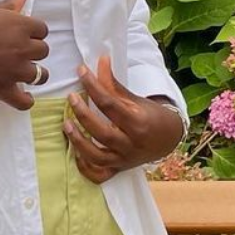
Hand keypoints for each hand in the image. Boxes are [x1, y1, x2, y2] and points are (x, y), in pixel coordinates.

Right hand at [0, 0, 48, 110]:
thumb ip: (9, 4)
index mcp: (19, 26)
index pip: (42, 29)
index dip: (33, 31)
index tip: (23, 33)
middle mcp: (22, 48)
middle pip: (43, 51)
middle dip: (33, 50)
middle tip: (18, 50)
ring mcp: (14, 71)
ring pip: (40, 75)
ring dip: (35, 73)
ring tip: (23, 71)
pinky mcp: (3, 89)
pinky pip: (24, 101)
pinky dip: (26, 100)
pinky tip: (23, 94)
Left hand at [63, 55, 184, 183]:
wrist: (168, 138)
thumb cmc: (150, 115)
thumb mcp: (135, 99)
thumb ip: (114, 84)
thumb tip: (100, 60)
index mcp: (138, 123)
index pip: (110, 104)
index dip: (93, 86)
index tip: (81, 71)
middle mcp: (131, 144)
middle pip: (102, 132)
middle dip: (83, 114)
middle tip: (71, 98)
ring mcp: (123, 160)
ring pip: (97, 156)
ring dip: (79, 142)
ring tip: (66, 125)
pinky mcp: (118, 169)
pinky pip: (99, 174)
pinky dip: (85, 167)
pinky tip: (74, 153)